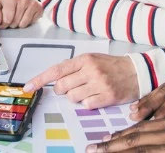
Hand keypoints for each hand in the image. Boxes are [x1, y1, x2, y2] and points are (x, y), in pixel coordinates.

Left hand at [0, 0, 42, 27]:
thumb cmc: (8, 1)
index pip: (7, 19)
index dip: (4, 23)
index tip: (4, 21)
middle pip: (15, 22)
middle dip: (12, 23)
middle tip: (12, 17)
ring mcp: (33, 3)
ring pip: (24, 24)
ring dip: (19, 23)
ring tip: (18, 16)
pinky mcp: (39, 7)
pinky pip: (32, 23)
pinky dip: (28, 22)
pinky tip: (25, 15)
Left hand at [24, 54, 138, 108]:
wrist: (137, 71)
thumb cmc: (111, 66)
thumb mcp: (92, 59)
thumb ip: (74, 68)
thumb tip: (55, 79)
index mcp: (84, 59)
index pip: (56, 70)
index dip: (40, 80)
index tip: (27, 87)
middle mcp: (90, 70)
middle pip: (62, 87)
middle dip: (62, 90)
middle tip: (73, 87)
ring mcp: (99, 84)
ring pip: (72, 98)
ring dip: (76, 97)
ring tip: (87, 90)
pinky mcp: (107, 97)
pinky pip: (86, 105)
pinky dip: (88, 103)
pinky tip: (96, 96)